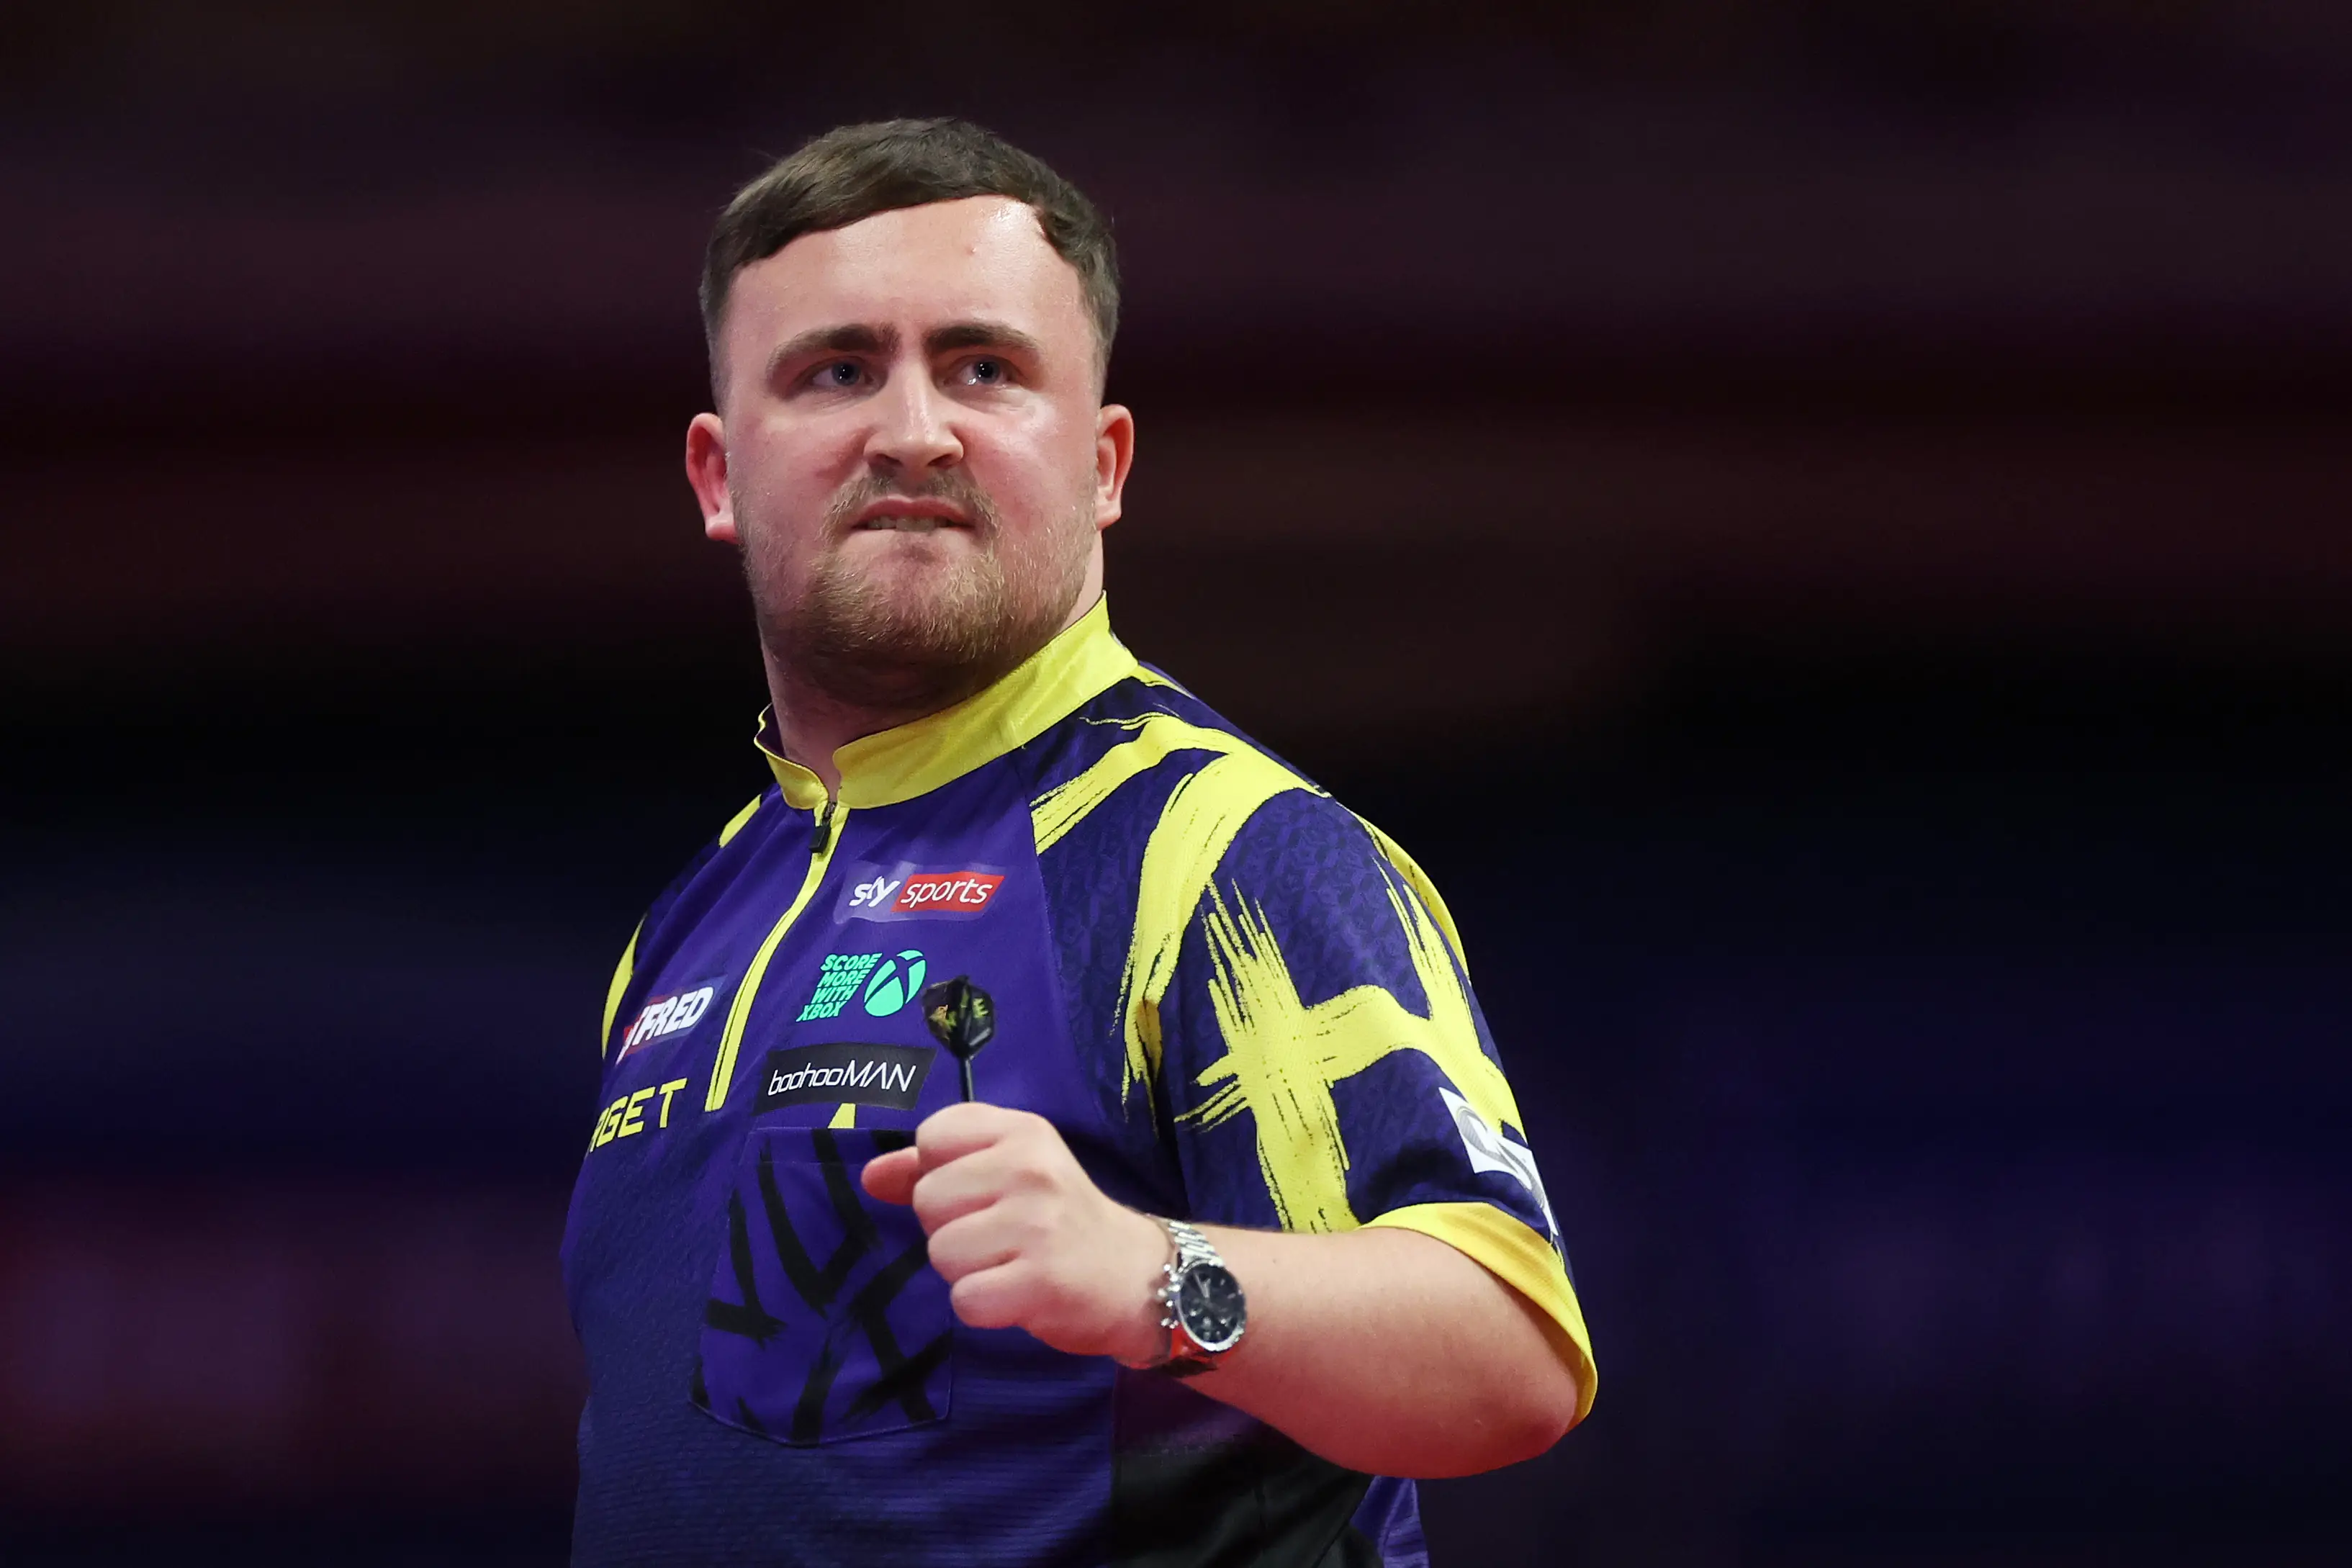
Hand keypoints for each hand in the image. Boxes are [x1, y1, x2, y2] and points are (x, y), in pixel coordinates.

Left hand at [862, 1102, 1170, 1363]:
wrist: (1137, 1276)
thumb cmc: (1059, 1220)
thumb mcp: (1007, 1173)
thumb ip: (934, 1168)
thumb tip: (870, 1175)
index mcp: (1022, 1131)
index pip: (932, 1136)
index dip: (941, 1173)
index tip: (981, 1192)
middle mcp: (1030, 1168)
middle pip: (927, 1200)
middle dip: (951, 1228)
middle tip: (1000, 1237)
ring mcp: (1037, 1224)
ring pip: (940, 1252)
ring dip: (966, 1271)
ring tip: (1009, 1265)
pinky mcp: (1041, 1281)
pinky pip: (964, 1298)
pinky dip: (982, 1307)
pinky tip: (1016, 1295)